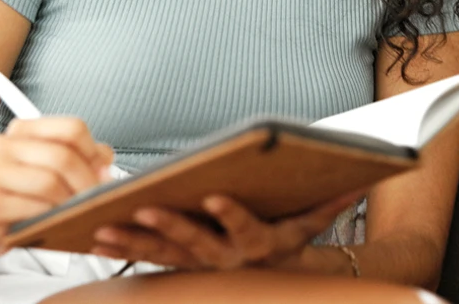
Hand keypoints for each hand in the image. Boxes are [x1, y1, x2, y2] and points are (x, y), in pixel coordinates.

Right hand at [0, 117, 114, 259]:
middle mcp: (4, 146)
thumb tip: (105, 160)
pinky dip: (50, 217)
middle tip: (95, 199)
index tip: (102, 171)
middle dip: (86, 182)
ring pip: (48, 182)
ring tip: (77, 212)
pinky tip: (53, 222)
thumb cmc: (21, 196)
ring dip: (69, 202)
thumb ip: (83, 158)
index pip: (71, 128)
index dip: (93, 152)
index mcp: (23, 130)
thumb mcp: (54, 171)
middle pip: (62, 155)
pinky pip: (32, 208)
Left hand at [90, 191, 362, 271]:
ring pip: (162, 254)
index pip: (244, 228)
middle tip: (144, 208)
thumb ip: (332, 202)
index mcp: (258, 243)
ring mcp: (198, 264)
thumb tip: (360, 178)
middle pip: (194, 244)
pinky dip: (123, 247)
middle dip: (168, 225)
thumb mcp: (311, 223)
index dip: (230, 214)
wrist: (273, 280)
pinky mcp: (178, 263)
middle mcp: (225, 258)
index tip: (214, 196)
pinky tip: (98, 233)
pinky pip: (147, 257)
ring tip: (104, 227)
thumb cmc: (287, 240)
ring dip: (133, 241)